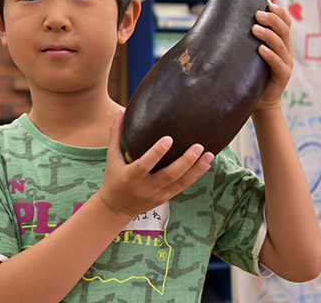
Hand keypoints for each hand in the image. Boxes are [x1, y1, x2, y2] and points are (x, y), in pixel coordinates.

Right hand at [95, 110, 214, 220]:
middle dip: (185, 162)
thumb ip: (116, 135)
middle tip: (198, 146)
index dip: (157, 153)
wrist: (116, 208)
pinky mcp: (166, 198)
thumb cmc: (113, 178)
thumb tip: (121, 111)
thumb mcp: (111, 158)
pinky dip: (196, 176)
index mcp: (130, 177)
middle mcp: (146, 187)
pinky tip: (206, 164)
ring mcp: (158, 194)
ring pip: (181, 183)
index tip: (169, 139)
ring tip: (209, 154)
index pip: (144, 165)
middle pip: (169, 175)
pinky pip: (183, 187)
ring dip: (196, 169)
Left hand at [251, 3, 293, 111]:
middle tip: (258, 14)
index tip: (269, 4)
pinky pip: (278, 64)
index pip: (286, 24)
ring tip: (255, 29)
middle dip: (272, 20)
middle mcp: (286, 52)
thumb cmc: (252, 76)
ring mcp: (286, 64)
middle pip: (284, 31)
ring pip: (281, 45)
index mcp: (282, 44)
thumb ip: (246, 42)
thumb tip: (224, 24)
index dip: (280, 14)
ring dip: (268, 35)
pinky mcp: (283, 77)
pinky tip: (261, 49)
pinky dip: (270, 55)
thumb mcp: (250, 56)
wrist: (261, 102)